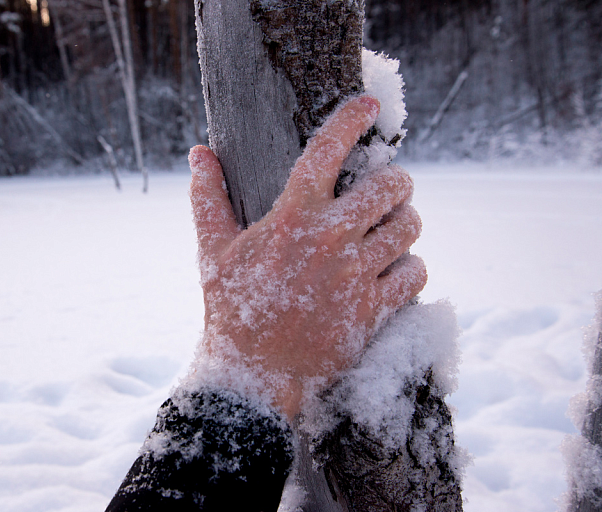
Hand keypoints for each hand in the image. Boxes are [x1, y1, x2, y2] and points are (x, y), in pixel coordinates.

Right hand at [188, 96, 426, 419]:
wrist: (254, 373)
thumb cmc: (231, 307)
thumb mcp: (213, 251)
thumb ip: (208, 198)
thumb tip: (198, 152)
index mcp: (290, 218)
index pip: (325, 152)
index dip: (350, 119)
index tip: (366, 104)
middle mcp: (329, 240)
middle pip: (392, 186)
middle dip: (396, 182)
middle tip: (388, 190)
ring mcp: (354, 276)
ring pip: (410, 227)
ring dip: (405, 223)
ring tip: (391, 228)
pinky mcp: (372, 310)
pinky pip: (415, 272)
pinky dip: (409, 268)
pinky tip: (391, 270)